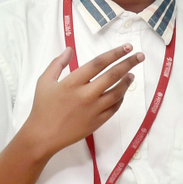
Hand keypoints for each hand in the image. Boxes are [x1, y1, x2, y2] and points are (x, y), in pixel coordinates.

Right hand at [22, 44, 144, 157]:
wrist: (43, 136)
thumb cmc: (43, 107)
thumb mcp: (45, 82)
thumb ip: (58, 63)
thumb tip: (70, 49)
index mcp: (72, 83)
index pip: (98, 64)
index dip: (114, 54)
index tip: (127, 47)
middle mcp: (86, 94)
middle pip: (113, 75)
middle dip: (129, 63)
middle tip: (140, 56)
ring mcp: (94, 109)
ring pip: (117, 92)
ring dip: (127, 82)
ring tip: (131, 74)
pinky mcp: (98, 121)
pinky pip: (114, 107)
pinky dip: (120, 98)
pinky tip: (122, 92)